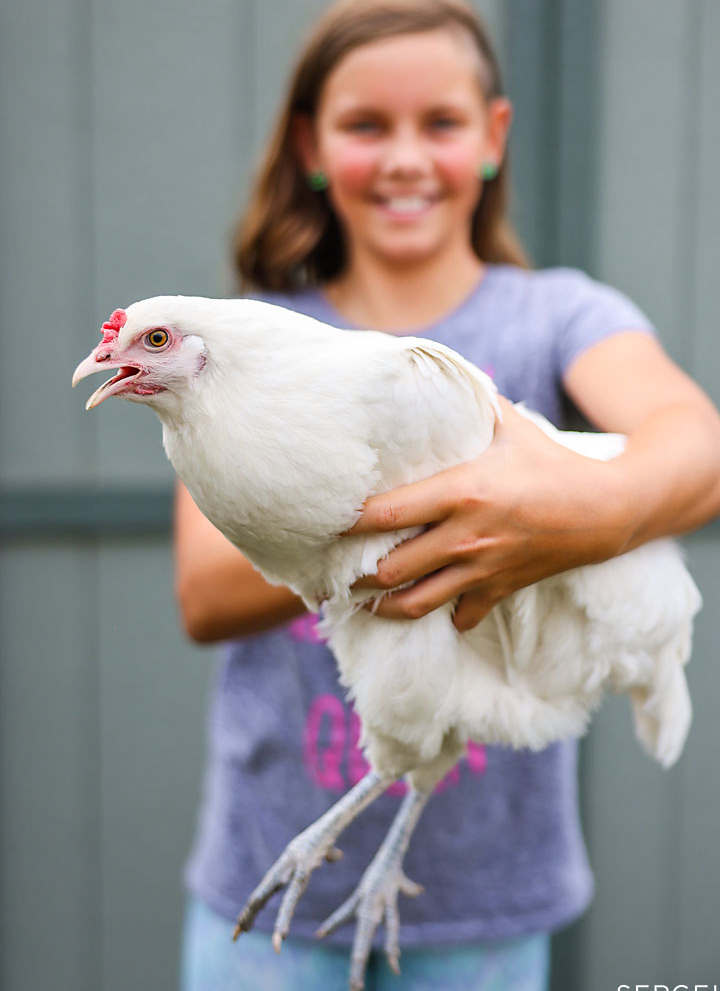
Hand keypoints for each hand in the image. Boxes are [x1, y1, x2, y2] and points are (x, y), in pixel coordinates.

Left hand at [347, 399, 629, 630]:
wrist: (608, 509)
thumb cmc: (554, 462)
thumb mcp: (510, 427)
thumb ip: (471, 404)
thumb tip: (439, 374)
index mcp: (461, 492)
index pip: (388, 513)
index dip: (350, 522)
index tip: (326, 523)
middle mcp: (466, 536)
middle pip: (390, 569)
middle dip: (357, 574)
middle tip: (335, 570)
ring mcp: (482, 569)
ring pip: (417, 603)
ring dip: (384, 607)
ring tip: (363, 602)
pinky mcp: (500, 589)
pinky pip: (459, 616)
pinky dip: (442, 615)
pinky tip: (427, 607)